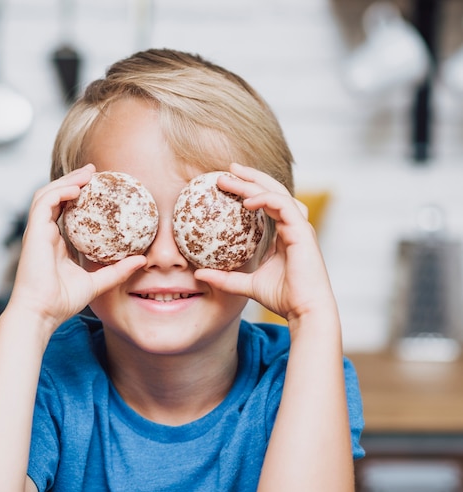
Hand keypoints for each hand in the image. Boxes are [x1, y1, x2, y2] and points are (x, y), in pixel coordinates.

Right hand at [8, 164, 146, 328]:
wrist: (42, 312)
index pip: (65, 211)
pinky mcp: (33, 232)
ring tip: (87, 173)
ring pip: (48, 194)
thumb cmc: (62, 301)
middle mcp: (45, 234)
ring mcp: (38, 232)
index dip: (79, 196)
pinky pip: (44, 203)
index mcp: (56, 244)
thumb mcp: (97, 283)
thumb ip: (117, 271)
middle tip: (94, 170)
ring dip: (67, 180)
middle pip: (56, 197)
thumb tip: (141, 260)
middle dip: (74, 180)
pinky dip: (59, 192)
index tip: (99, 187)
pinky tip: (76, 188)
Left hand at [194, 163, 336, 322]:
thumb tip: (198, 274)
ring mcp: (299, 227)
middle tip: (228, 168)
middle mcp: (293, 226)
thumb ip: (225, 278)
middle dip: (251, 177)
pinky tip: (247, 201)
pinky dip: (266, 200)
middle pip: (273, 191)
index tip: (227, 182)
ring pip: (277, 194)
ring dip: (254, 182)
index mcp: (284, 234)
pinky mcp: (303, 232)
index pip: (267, 203)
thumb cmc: (282, 298)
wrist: (304, 311)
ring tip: (232, 175)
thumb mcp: (245, 285)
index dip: (249, 189)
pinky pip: (284, 206)